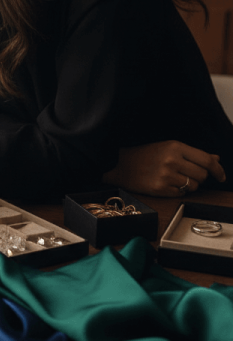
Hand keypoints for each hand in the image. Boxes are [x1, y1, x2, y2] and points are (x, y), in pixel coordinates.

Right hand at [103, 140, 225, 196]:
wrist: (118, 163)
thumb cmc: (143, 154)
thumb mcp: (167, 147)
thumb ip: (193, 154)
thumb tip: (216, 159)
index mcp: (174, 146)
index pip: (206, 160)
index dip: (217, 170)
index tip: (221, 176)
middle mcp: (171, 160)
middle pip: (202, 175)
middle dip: (199, 177)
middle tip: (187, 174)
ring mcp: (165, 175)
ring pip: (193, 186)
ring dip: (189, 184)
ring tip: (174, 178)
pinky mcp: (160, 188)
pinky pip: (181, 194)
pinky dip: (178, 191)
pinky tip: (167, 184)